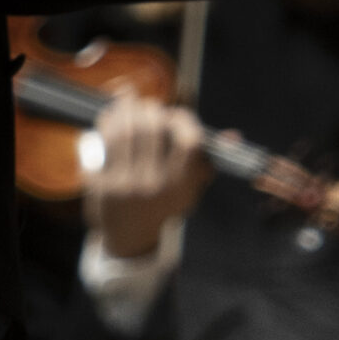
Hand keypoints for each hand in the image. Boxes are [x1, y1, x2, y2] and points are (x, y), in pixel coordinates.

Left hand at [82, 94, 210, 258]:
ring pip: (126, 129)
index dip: (183, 120)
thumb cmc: (163, 203)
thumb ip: (208, 160)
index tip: (178, 117)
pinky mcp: (104, 182)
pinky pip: (105, 141)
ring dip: (127, 109)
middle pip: (152, 127)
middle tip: (151, 108)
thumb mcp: (189, 187)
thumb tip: (234, 135)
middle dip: (151, 109)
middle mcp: (156, 186)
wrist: (131, 234)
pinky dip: (108, 120)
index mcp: (181, 187)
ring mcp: (128, 185)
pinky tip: (113, 116)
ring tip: (131, 105)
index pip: (189, 142)